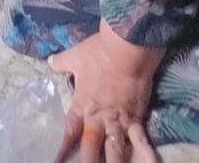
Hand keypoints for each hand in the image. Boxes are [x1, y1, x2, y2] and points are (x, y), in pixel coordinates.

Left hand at [50, 27, 161, 162]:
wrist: (125, 47)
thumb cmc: (98, 52)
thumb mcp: (76, 55)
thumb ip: (62, 62)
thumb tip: (50, 61)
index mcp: (82, 105)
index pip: (69, 131)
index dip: (62, 148)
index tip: (57, 160)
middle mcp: (97, 119)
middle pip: (90, 149)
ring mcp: (117, 122)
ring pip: (114, 152)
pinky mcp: (136, 119)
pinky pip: (141, 141)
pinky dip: (147, 155)